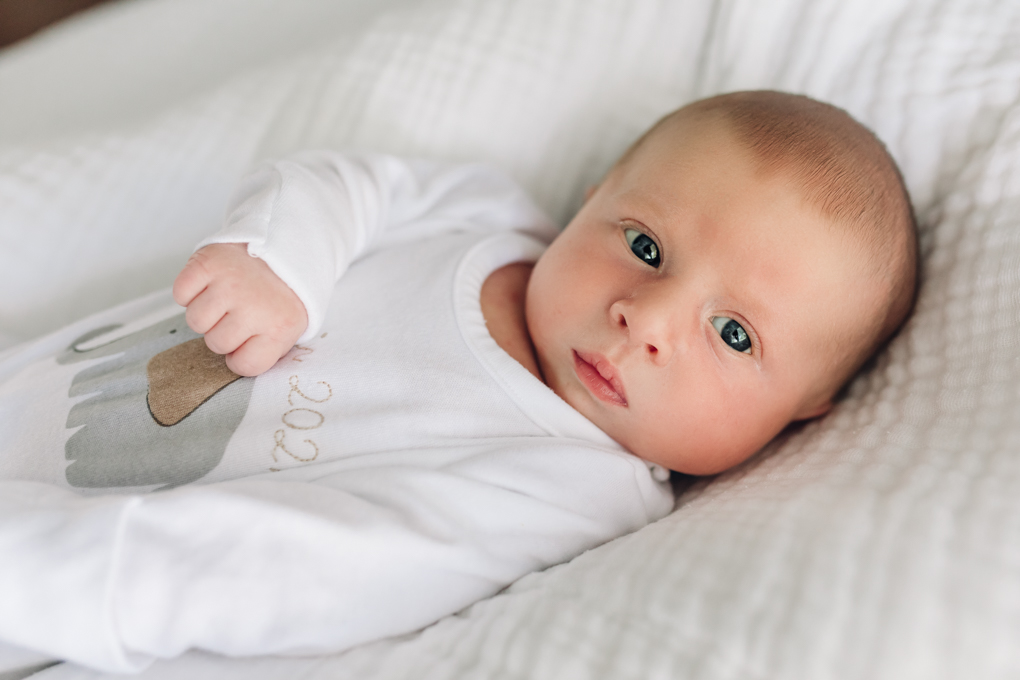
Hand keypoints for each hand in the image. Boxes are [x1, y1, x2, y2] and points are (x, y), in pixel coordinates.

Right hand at [173, 243, 307, 375]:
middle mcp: (254, 307)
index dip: (241, 355)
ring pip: (195, 321)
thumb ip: (266, 351)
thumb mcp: (289, 326)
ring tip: (226, 296)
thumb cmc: (280, 293)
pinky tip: (211, 282)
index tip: (248, 340)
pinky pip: (181, 294)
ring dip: (206, 312)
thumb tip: (232, 365)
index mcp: (279, 327)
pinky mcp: (207, 262)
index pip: (243, 365)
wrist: (283, 244)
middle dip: (223, 331)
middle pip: (215, 344)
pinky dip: (190, 291)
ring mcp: (229, 283)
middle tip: (239, 310)